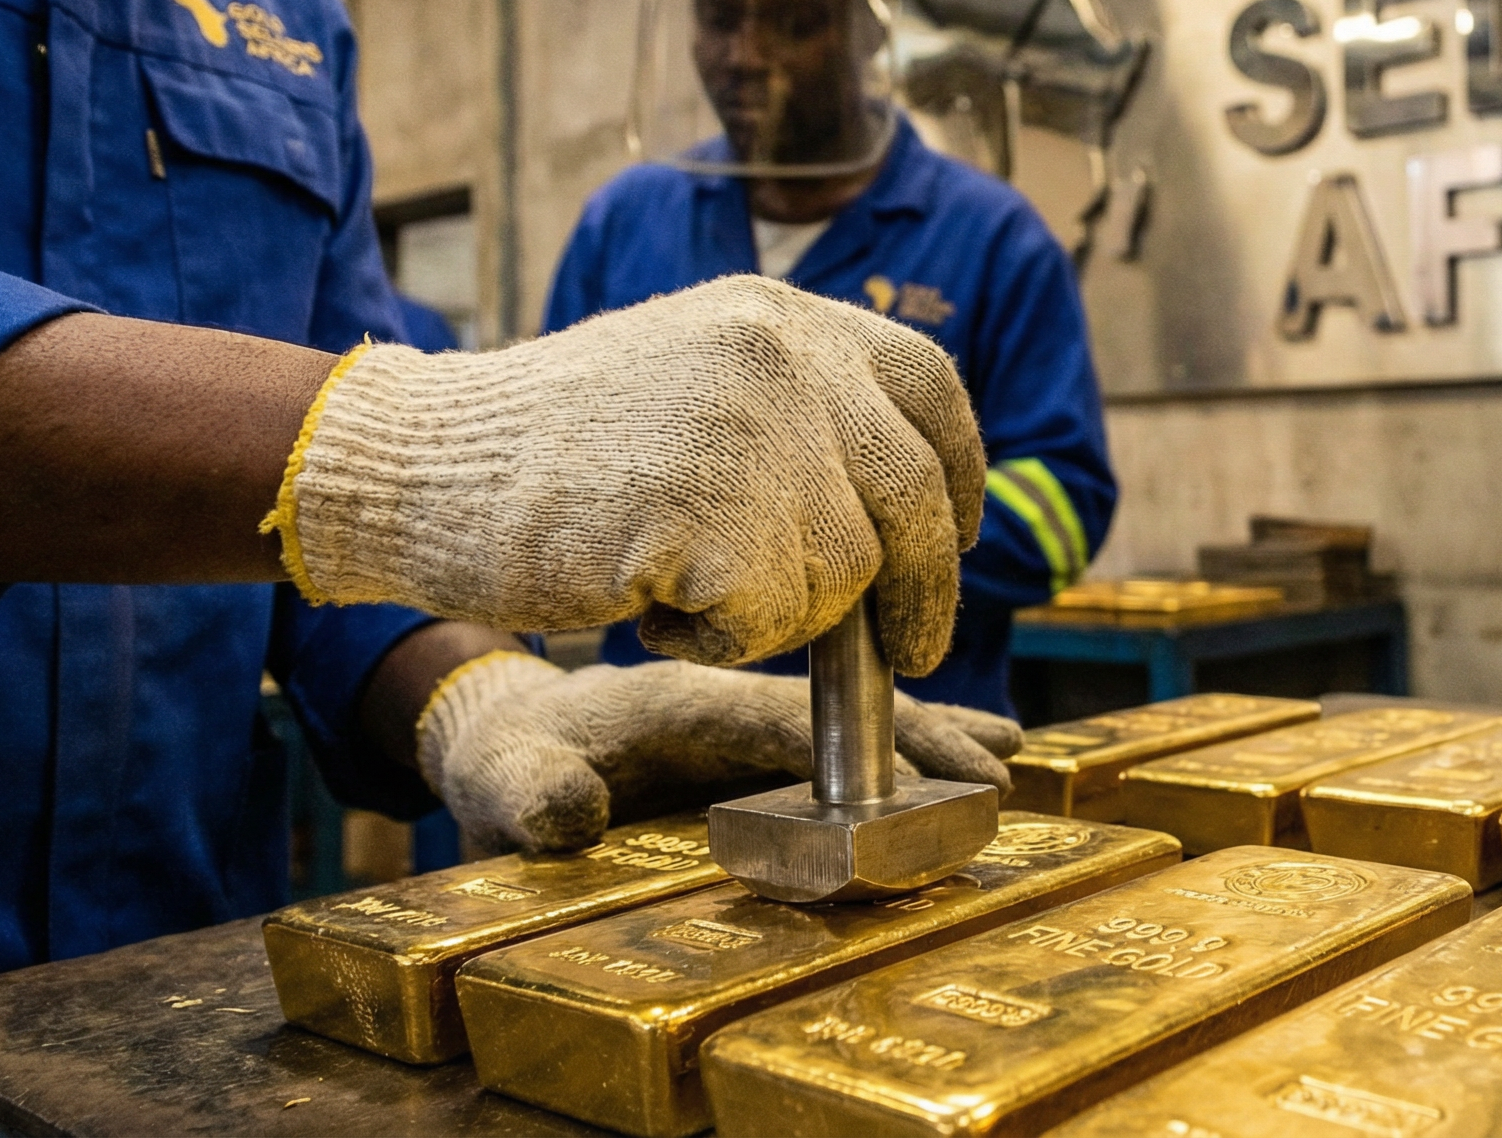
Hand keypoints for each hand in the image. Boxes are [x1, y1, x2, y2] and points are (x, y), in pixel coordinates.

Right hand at [267, 274, 985, 673]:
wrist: (418, 464)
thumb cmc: (549, 447)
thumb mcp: (695, 377)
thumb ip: (797, 413)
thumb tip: (915, 513)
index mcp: (781, 312)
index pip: (929, 386)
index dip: (959, 474)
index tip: (957, 534)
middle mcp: (779, 352)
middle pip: (912, 496)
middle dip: (918, 593)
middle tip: (907, 653)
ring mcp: (748, 427)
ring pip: (844, 573)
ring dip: (774, 613)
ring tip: (674, 578)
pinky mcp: (708, 511)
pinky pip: (769, 619)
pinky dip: (715, 638)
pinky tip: (644, 602)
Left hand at [418, 653, 1023, 853]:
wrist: (494, 721)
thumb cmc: (504, 755)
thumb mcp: (498, 779)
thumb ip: (528, 794)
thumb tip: (571, 817)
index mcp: (686, 696)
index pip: (793, 719)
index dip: (869, 745)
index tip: (942, 776)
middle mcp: (730, 685)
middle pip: (847, 701)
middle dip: (929, 730)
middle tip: (1003, 765)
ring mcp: (745, 695)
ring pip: (855, 700)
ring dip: (929, 724)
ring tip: (1007, 749)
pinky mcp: (748, 715)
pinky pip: (839, 712)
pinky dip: (901, 723)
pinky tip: (955, 743)